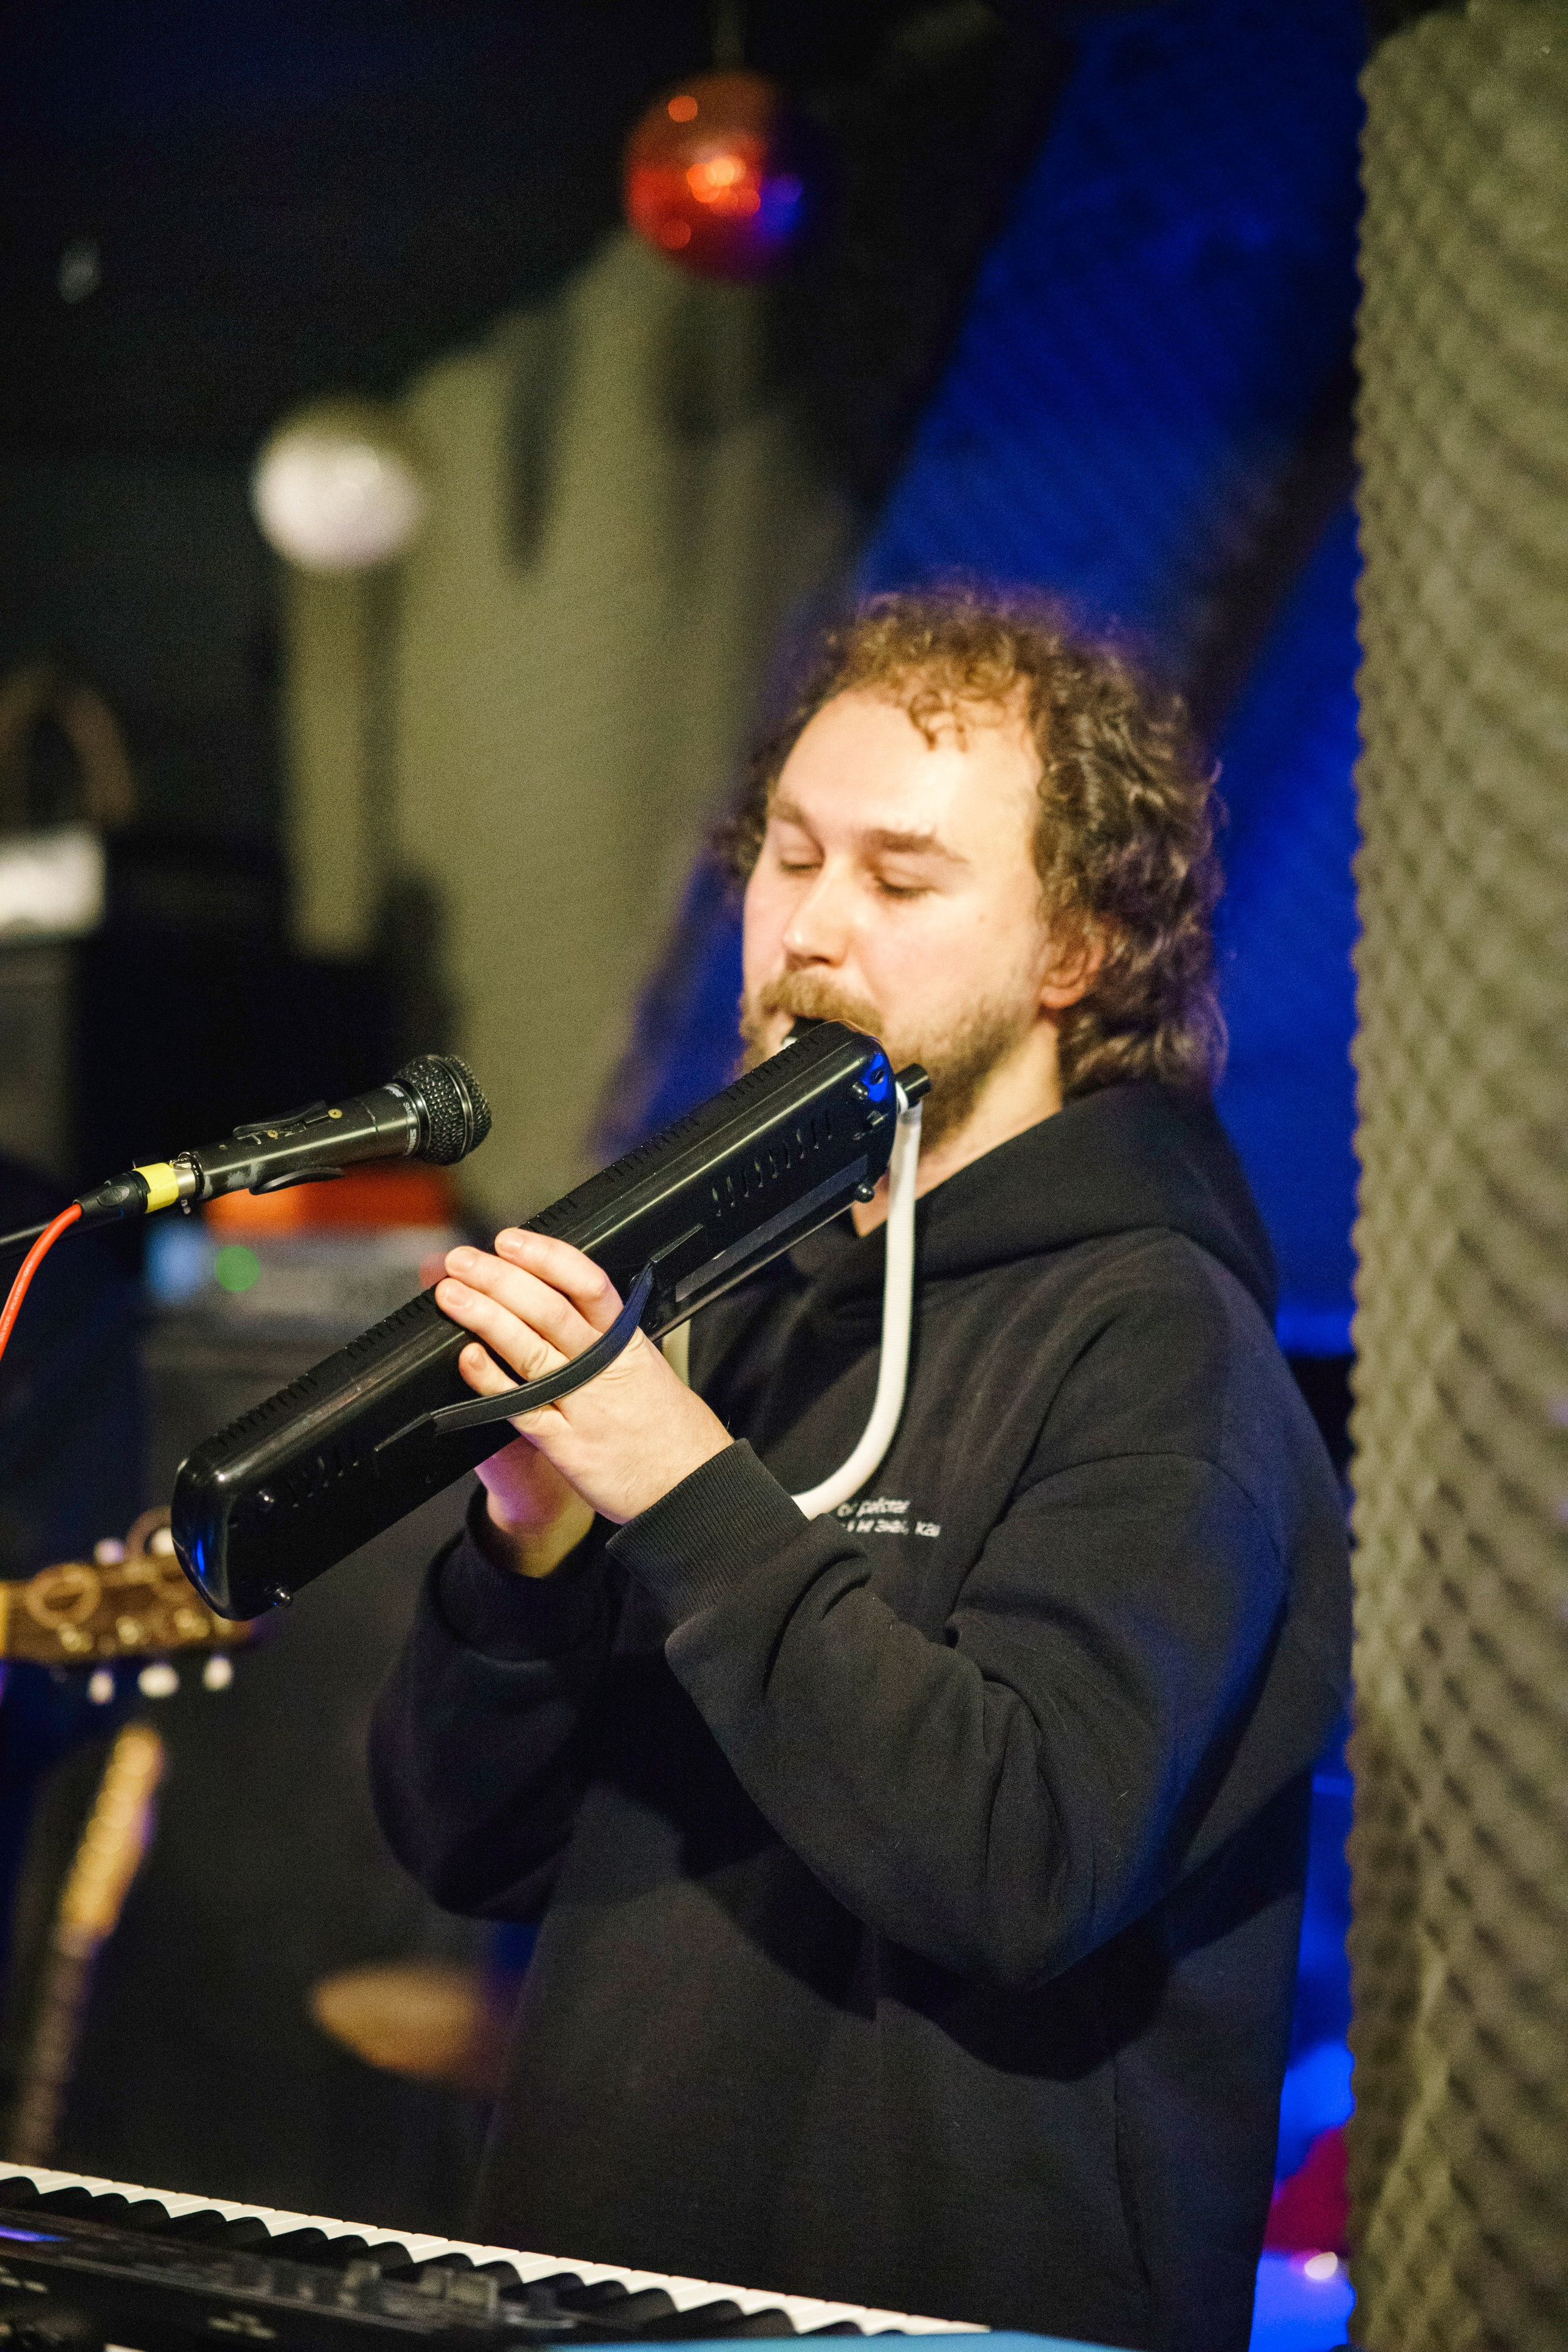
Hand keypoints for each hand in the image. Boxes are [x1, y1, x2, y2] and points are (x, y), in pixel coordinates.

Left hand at [437, 1231, 732, 1535]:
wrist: (692, 1486)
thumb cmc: (670, 1429)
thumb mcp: (650, 1367)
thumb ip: (610, 1337)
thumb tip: (565, 1299)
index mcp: (627, 1342)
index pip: (586, 1284)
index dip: (545, 1257)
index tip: (511, 1241)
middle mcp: (603, 1367)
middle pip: (547, 1309)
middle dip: (499, 1278)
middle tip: (462, 1260)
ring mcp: (583, 1403)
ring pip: (528, 1349)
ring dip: (485, 1316)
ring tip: (452, 1295)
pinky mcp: (566, 1443)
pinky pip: (521, 1406)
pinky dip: (491, 1381)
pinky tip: (468, 1359)